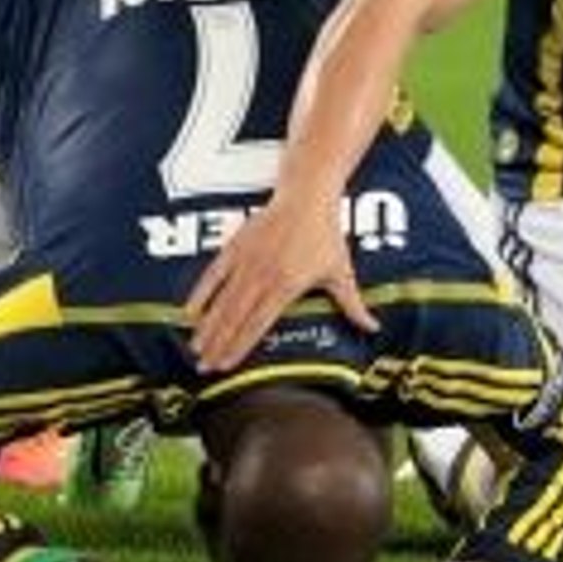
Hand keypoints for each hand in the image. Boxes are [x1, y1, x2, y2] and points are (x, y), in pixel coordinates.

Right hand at [184, 200, 378, 371]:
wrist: (307, 194)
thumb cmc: (326, 234)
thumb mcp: (341, 271)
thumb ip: (353, 305)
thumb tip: (373, 327)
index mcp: (286, 285)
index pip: (258, 324)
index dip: (240, 347)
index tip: (226, 366)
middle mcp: (262, 275)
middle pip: (235, 317)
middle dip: (218, 344)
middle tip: (204, 367)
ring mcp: (246, 260)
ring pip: (222, 300)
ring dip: (207, 326)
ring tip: (195, 348)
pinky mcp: (235, 246)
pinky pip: (213, 274)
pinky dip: (201, 294)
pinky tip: (189, 312)